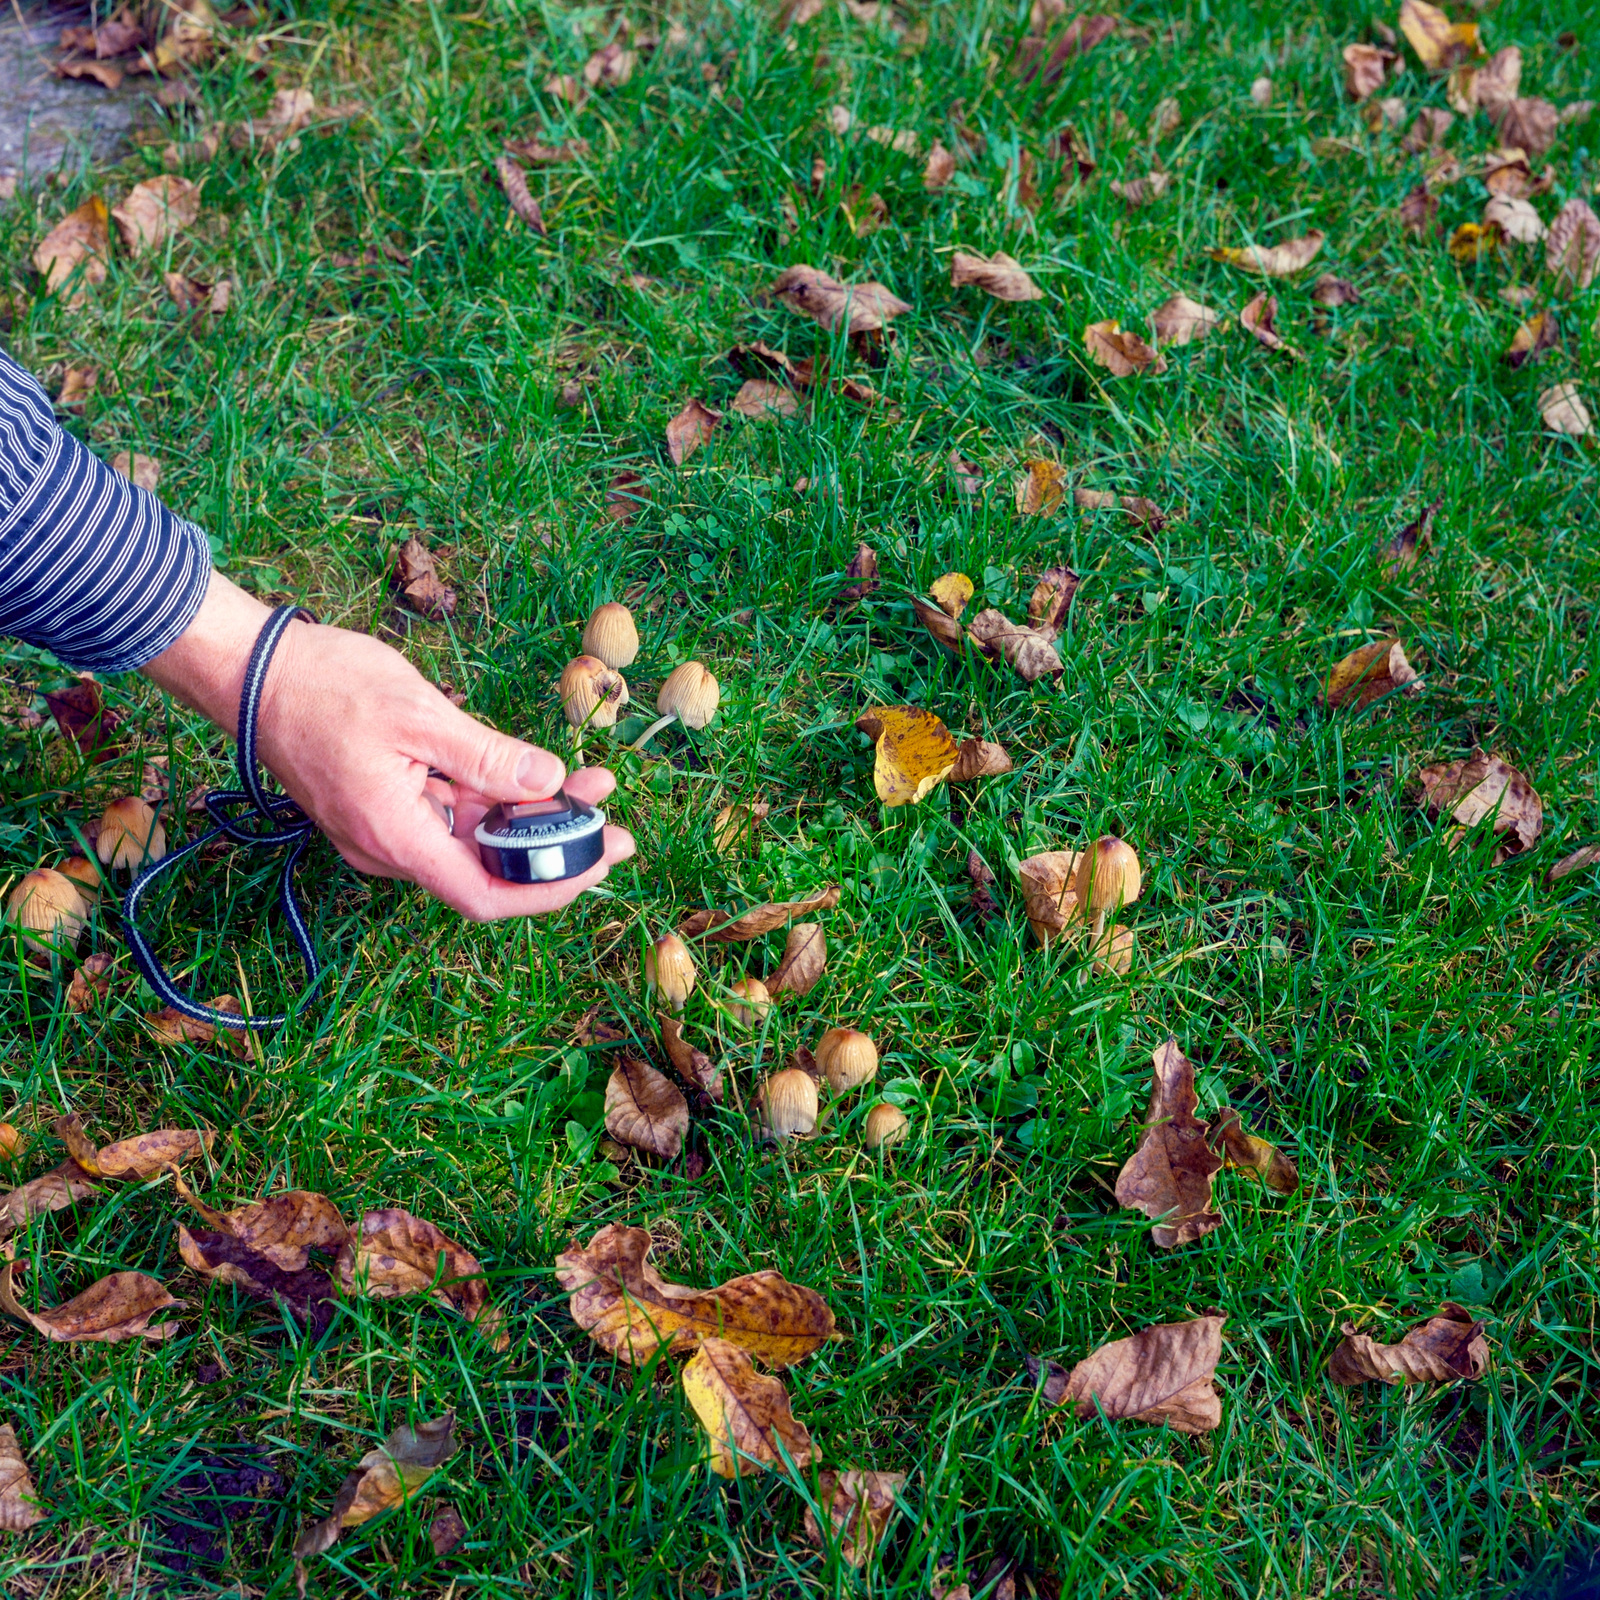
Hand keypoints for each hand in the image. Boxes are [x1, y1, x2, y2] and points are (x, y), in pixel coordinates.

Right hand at [143, 573, 634, 918]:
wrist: (248, 669)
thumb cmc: (325, 684)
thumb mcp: (419, 714)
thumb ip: (486, 757)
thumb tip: (549, 783)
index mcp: (396, 836)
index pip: (485, 895)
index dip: (550, 888)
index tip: (598, 863)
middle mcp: (388, 848)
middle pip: (486, 869)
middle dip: (553, 845)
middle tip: (613, 820)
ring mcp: (383, 830)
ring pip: (471, 840)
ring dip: (529, 817)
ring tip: (588, 784)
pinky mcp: (383, 807)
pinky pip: (448, 817)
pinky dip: (494, 800)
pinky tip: (534, 774)